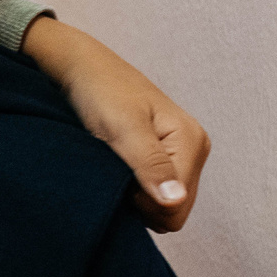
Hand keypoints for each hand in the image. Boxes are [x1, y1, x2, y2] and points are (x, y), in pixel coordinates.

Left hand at [20, 17, 210, 231]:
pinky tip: (116, 168)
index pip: (177, 206)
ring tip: (113, 166)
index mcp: (191, 142)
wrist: (83, 69)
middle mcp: (193, 149)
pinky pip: (153, 189)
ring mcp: (180, 153)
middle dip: (142, 202)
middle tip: (113, 172)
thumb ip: (150, 165)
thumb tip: (175, 201)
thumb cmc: (101, 92)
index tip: (117, 178)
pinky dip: (133, 188)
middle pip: (174, 208)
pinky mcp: (163, 154)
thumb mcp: (123, 129)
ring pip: (162, 202)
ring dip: (135, 196)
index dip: (143, 205)